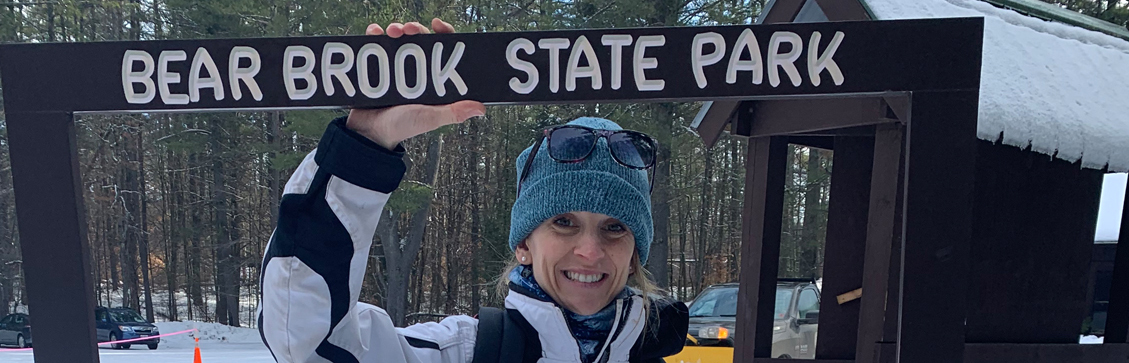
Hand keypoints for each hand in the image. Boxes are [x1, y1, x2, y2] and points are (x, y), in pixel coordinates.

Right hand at [346, 18, 485, 149]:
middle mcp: (415, 71)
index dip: (444, 35)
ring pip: (399, 40)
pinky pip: (376, 46)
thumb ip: (453, 113)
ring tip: (392, 32)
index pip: (443, 51)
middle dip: (416, 29)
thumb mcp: (431, 119)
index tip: (438, 25)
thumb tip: (480, 108)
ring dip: (396, 30)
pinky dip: (375, 35)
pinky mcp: (376, 67)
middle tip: (410, 28)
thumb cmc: (402, 128)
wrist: (369, 133)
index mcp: (432, 80)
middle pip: (420, 40)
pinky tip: (375, 32)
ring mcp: (395, 68)